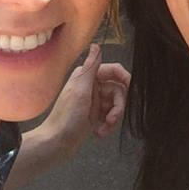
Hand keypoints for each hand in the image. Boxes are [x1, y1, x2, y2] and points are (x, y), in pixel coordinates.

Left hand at [41, 44, 129, 160]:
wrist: (56, 144)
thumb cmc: (66, 117)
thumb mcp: (80, 90)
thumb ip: (90, 67)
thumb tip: (96, 45)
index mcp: (87, 76)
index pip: (113, 70)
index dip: (124, 77)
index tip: (132, 87)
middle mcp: (91, 86)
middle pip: (117, 90)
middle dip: (118, 106)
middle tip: (112, 118)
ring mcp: (93, 101)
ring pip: (115, 104)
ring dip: (113, 117)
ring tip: (105, 128)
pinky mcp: (94, 115)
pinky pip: (110, 115)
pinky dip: (108, 125)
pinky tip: (100, 132)